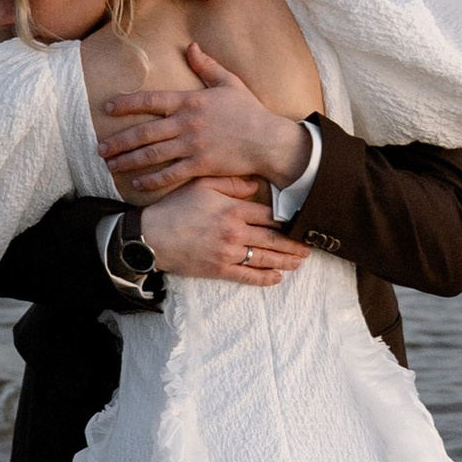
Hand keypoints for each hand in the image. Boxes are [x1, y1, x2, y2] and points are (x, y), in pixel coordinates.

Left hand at [97, 47, 309, 196]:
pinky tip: (137, 183)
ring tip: (110, 165)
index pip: (151, 100)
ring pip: (152, 155)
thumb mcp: (229, 82)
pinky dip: (151, 180)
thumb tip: (191, 46)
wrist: (269, 140)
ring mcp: (192, 146)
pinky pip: (170, 174)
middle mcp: (186, 123)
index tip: (108, 108)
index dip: (127, 103)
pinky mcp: (200, 166)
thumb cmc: (250, 111)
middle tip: (100, 148)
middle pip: (144, 132)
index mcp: (190, 101)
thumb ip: (207, 65)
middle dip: (119, 141)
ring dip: (128, 160)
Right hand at [138, 180, 307, 285]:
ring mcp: (228, 253)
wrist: (151, 236)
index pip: (270, 216)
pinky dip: (264, 279)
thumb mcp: (202, 184)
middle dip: (294, 244)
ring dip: (285, 261)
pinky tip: (277, 278)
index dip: (288, 220)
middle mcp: (236, 232)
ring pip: (264, 259)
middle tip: (310, 246)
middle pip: (273, 239)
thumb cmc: (175, 207)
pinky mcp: (219, 270)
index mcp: (234, 210)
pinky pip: (247, 276)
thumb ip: (232, 182)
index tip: (302, 222)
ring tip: (299, 262)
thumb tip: (256, 184)